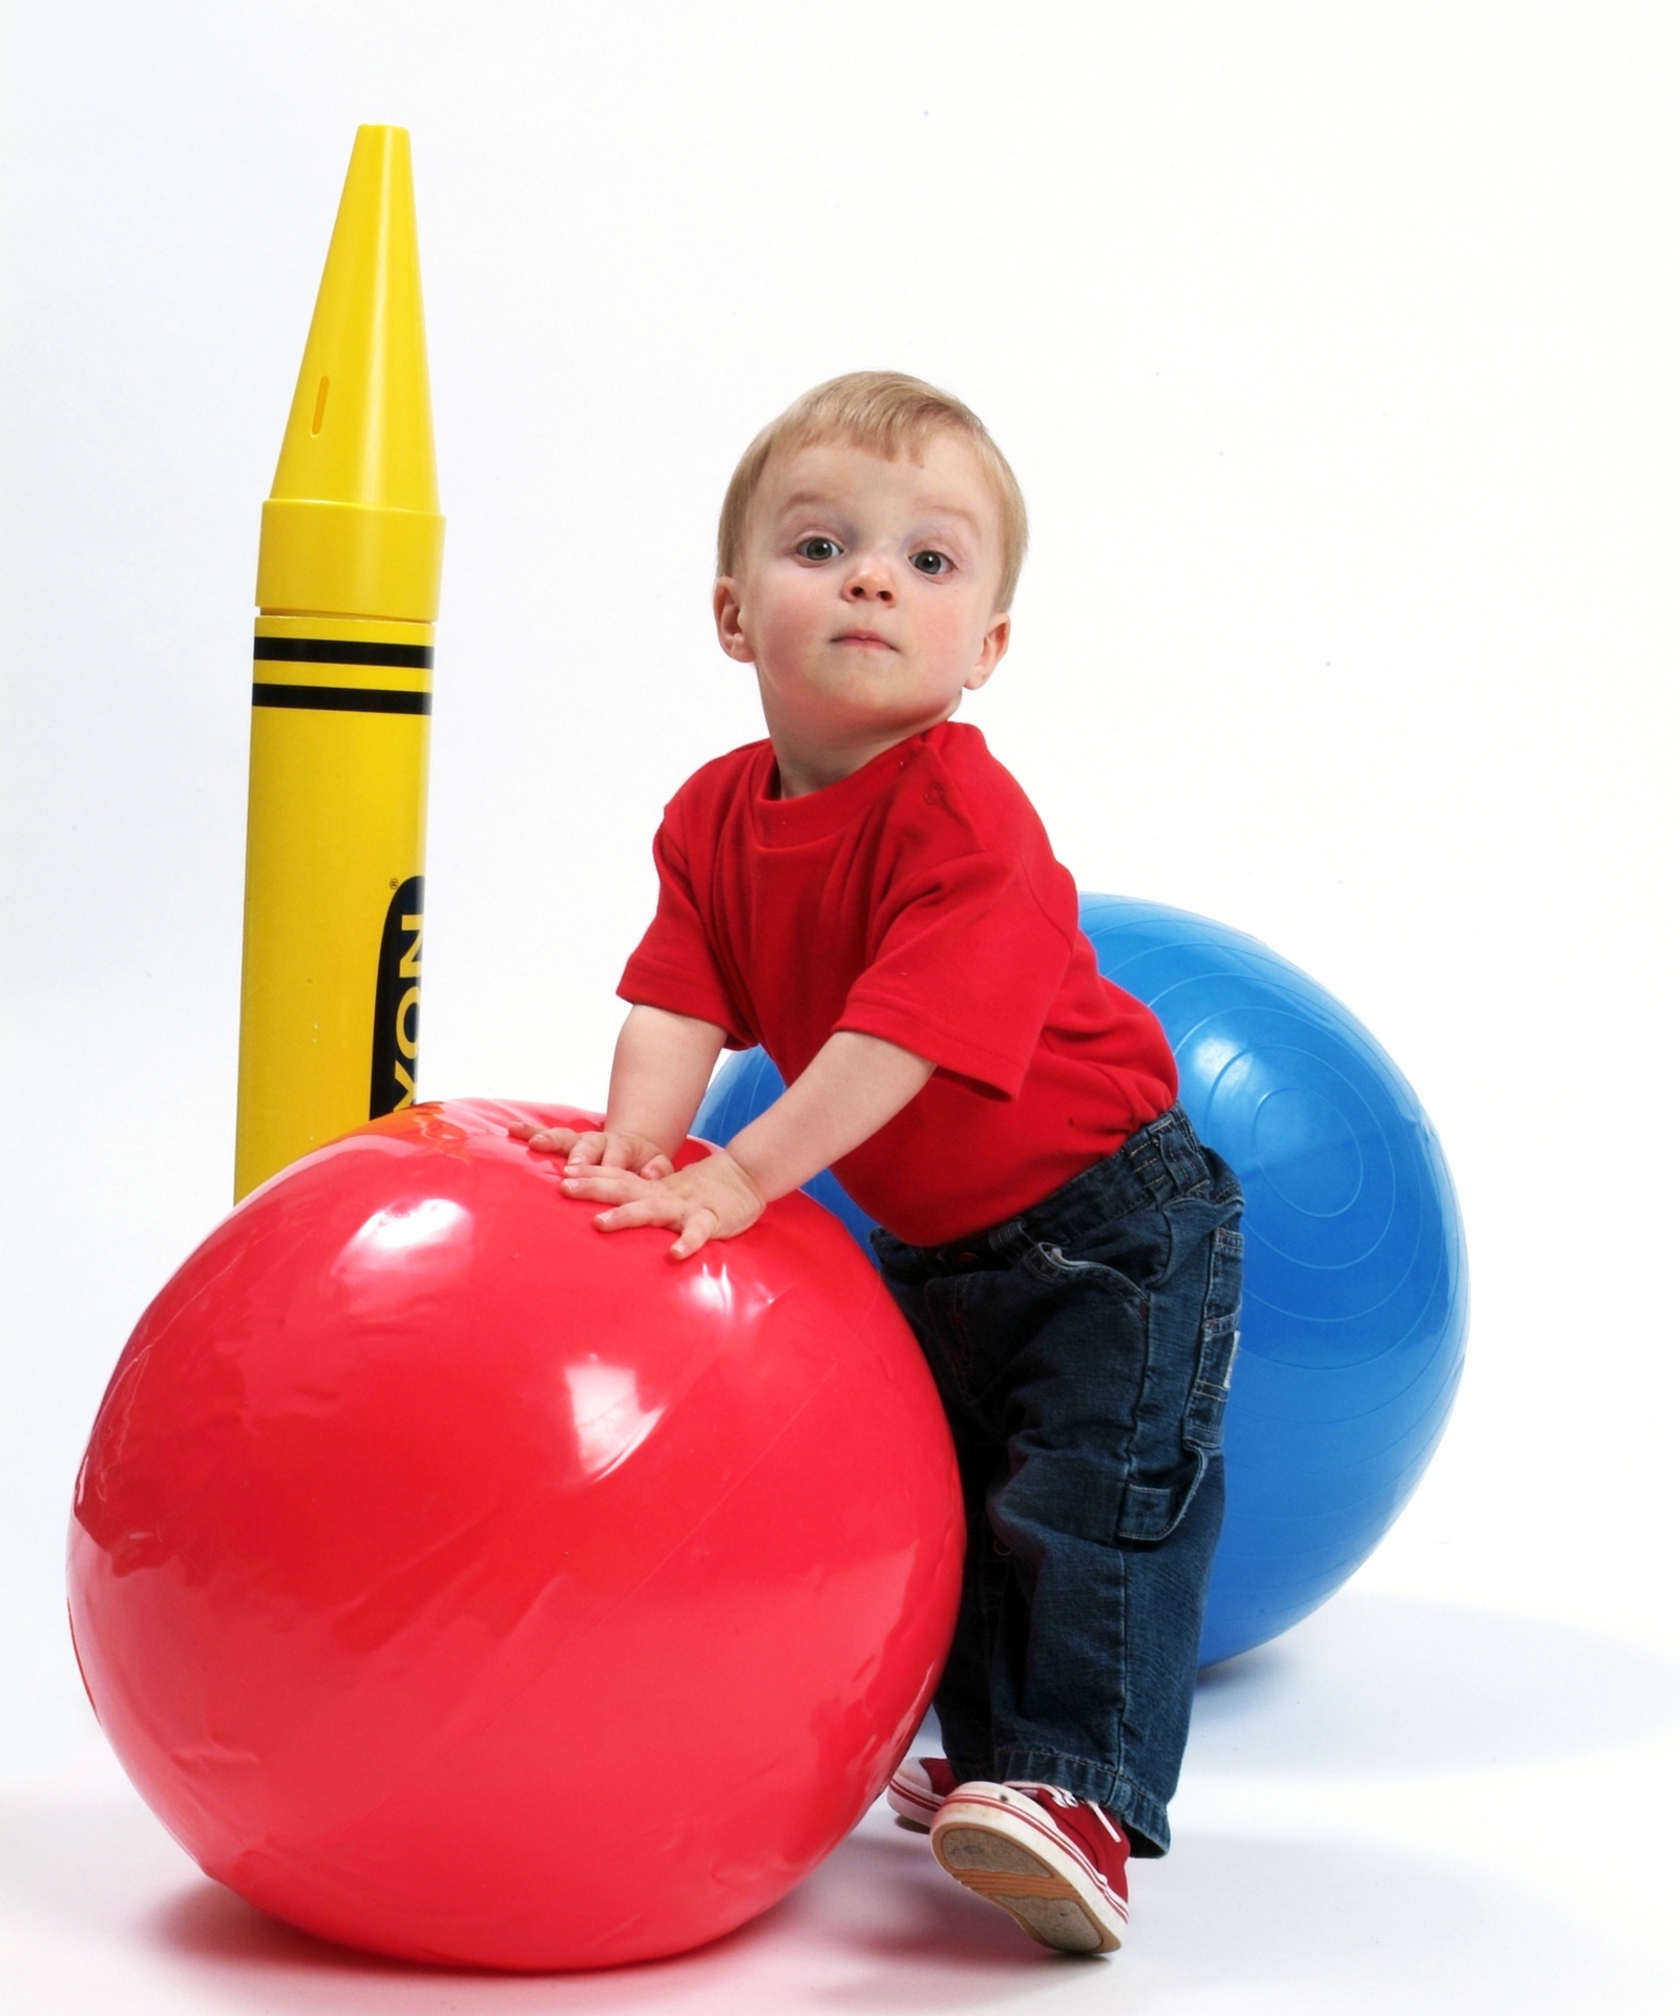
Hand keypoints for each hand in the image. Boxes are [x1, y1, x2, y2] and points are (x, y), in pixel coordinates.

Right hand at [508, 1121, 672, 1181]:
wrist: (634, 1149)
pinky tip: (512, 1129)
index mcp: (623, 1148)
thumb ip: (657, 1169)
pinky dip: (530, 1131)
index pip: (616, 1159)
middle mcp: (599, 1142)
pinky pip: (546, 1134)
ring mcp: (580, 1142)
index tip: (603, 1174)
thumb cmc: (644, 1165)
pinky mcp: (565, 1143)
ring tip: (536, 1145)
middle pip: (588, 1147)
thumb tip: (652, 1173)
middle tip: (568, 1169)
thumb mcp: (657, 1165)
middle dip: (578, 1158)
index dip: (609, 1167)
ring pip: (564, 1138)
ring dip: (550, 1140)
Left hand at [559, 1148, 766, 1259]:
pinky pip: (696, 1232)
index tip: (560, 1174)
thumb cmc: (698, 1190)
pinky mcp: (709, 1219)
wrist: (744, 1177)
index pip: (616, 1176)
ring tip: (600, 1224)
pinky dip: (686, 1242)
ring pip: (651, 1209)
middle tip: (564, 1188)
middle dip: (593, 1187)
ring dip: (625, 1215)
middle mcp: (661, 1194)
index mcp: (650, 1188)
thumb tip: (602, 1211)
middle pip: (622, 1187)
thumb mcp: (665, 1191)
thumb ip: (638, 1198)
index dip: (589, 1174)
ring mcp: (684, 1206)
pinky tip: (674, 1255)